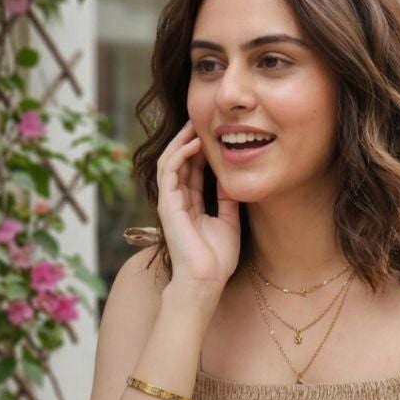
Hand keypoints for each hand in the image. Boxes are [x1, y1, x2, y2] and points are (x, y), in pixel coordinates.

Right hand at [155, 121, 240, 299]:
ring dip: (182, 141)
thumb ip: (227, 199)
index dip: (201, 150)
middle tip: (202, 118)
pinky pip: (170, 171)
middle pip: (179, 161)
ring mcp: (170, 202)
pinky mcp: (167, 204)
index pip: (192, 169)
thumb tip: (232, 178)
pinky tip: (195, 143)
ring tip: (196, 124)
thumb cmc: (216, 259)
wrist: (205, 280)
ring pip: (170, 161)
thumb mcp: (229, 221)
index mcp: (190, 204)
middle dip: (188, 139)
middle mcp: (177, 200)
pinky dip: (181, 154)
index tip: (215, 132)